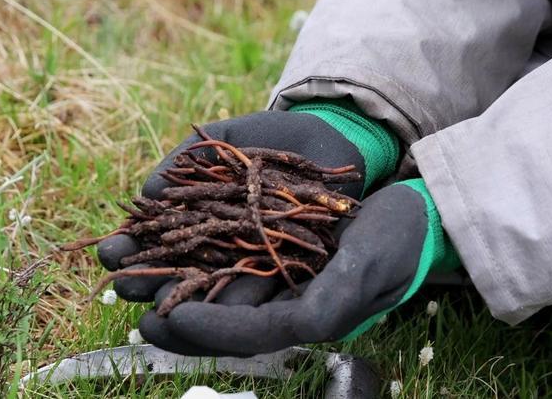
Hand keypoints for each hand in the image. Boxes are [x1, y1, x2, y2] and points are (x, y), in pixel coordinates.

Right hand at [96, 110, 366, 309]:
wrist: (325, 138)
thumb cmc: (267, 138)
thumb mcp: (221, 140)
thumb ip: (185, 162)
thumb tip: (148, 192)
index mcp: (192, 217)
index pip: (151, 240)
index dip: (128, 248)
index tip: (110, 252)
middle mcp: (215, 247)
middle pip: (173, 273)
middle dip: (146, 284)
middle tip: (128, 289)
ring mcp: (248, 262)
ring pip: (210, 292)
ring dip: (183, 305)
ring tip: (162, 311)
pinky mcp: (284, 271)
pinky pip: (258, 292)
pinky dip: (234, 304)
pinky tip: (212, 311)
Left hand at [136, 182, 451, 356]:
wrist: (414, 217)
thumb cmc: (397, 242)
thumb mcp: (370, 267)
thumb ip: (336, 299)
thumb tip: (303, 327)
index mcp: (310, 318)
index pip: (249, 334)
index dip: (207, 330)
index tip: (166, 319)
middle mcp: (289, 305)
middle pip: (225, 323)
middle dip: (180, 321)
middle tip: (137, 315)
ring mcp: (282, 283)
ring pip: (221, 297)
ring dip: (181, 292)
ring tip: (140, 286)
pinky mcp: (278, 258)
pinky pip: (231, 270)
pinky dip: (201, 266)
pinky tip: (175, 254)